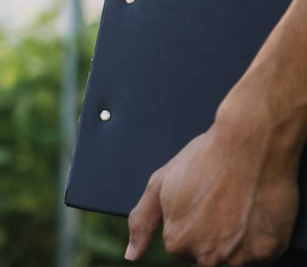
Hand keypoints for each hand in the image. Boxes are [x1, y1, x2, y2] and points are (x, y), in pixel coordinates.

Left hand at [126, 41, 306, 265]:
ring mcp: (238, 257)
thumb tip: (131, 254)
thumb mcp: (159, 184)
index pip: (181, 246)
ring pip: (235, 256)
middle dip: (213, 233)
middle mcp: (206, 256)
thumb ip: (142, 222)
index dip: (191, 222)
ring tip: (239, 204)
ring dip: (238, 238)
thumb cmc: (203, 160)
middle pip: (208, 255)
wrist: (248, 145)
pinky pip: (264, 252)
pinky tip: (255, 210)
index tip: (201, 201)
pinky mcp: (268, 251)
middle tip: (221, 201)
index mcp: (177, 242)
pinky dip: (262, 236)